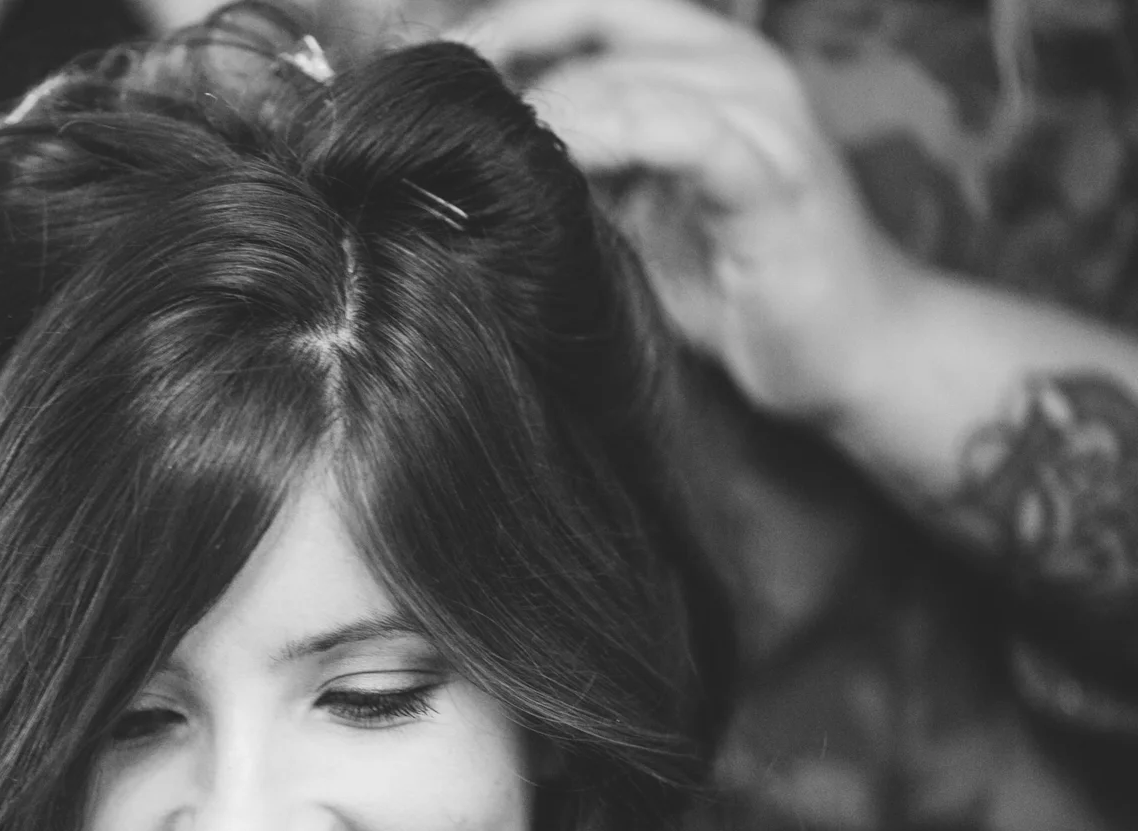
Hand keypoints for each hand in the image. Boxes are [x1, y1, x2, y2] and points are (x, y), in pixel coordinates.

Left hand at [446, 0, 920, 426]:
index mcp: (700, 60)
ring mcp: (763, 116)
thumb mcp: (633, 210)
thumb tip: (464, 155)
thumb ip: (572, 167)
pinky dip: (611, 139)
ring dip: (541, 104)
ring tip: (469, 139)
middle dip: (501, 56)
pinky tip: (550, 167)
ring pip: (630, 72)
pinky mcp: (777, 178)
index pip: (584, 6)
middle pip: (596, 20)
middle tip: (427, 100)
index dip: (499, 26)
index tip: (420, 67)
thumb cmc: (736, 282)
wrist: (854, 351)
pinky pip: (685, 134)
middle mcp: (736, 67)